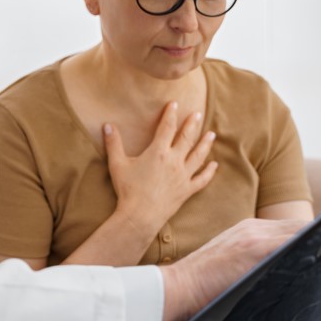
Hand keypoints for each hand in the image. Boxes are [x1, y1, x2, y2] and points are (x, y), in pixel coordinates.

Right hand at [104, 102, 217, 234]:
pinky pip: (202, 179)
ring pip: (198, 155)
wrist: (140, 215)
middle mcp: (174, 161)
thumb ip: (113, 143)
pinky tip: (214, 165)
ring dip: (205, 143)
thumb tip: (107, 125)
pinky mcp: (187, 190)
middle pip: (186, 138)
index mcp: (158, 152)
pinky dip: (209, 171)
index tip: (174, 104)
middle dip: (192, 124)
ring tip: (211, 134)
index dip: (171, 114)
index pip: (167, 127)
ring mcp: (183, 176)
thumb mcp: (117, 164)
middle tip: (198, 114)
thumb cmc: (128, 190)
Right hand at [158, 218, 305, 320]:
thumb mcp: (231, 262)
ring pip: (300, 231)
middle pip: (300, 226)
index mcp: (247, 229)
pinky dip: (311, 247)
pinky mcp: (255, 249)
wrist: (178, 287)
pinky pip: (293, 242)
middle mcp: (253, 227)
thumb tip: (284, 270)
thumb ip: (255, 260)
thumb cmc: (201, 284)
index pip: (291, 228)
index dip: (313, 235)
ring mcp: (254, 237)